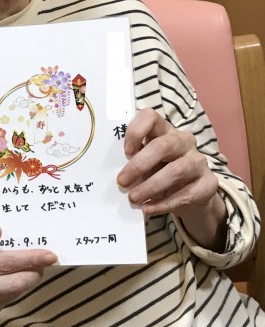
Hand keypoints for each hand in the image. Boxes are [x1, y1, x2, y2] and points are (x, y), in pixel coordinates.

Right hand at [0, 224, 57, 326]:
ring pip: (12, 294)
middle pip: (12, 282)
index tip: (48, 254)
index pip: (2, 262)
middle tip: (47, 260)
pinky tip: (14, 278)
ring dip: (27, 280)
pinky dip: (14, 289)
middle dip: (34, 270)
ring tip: (34, 268)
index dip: (28, 258)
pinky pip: (6, 301)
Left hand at [117, 108, 226, 249]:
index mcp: (165, 131)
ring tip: (133, 199)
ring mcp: (198, 161)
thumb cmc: (161, 172)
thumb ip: (134, 162)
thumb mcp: (147, 164)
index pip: (151, 117)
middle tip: (122, 182)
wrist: (191, 195)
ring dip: (151, 187)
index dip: (136, 131)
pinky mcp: (209, 183)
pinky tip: (148, 209)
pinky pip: (186, 194)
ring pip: (176, 171)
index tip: (126, 152)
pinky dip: (164, 203)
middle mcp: (184, 141)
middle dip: (139, 165)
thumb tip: (119, 175)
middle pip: (163, 145)